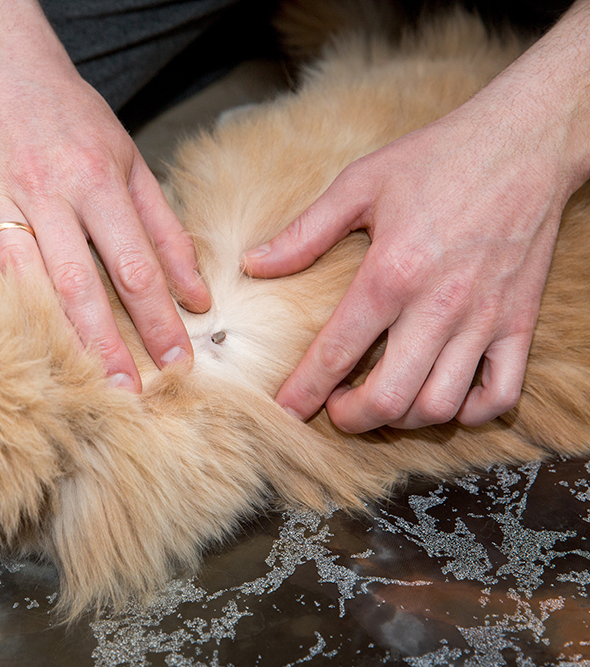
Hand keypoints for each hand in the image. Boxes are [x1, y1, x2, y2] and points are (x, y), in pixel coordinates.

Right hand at [0, 0, 209, 391]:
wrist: (2, 69)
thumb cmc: (74, 122)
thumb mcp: (132, 163)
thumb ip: (166, 231)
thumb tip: (198, 296)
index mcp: (96, 179)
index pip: (135, 264)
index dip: (157, 319)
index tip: (177, 363)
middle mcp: (44, 189)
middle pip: (75, 280)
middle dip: (103, 343)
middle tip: (125, 395)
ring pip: (17, 276)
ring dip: (44, 332)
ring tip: (68, 383)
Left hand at [243, 85, 580, 432]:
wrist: (525, 141)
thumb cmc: (438, 158)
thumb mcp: (360, 184)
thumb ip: (304, 232)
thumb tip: (254, 264)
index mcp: (391, 272)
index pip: (337, 352)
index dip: (305, 391)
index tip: (287, 409)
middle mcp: (439, 305)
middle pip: (391, 398)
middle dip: (353, 418)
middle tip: (337, 408)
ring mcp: (484, 319)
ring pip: (442, 406)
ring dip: (404, 419)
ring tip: (383, 399)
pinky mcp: (521, 323)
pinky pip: (501, 395)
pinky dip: (469, 412)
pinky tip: (442, 394)